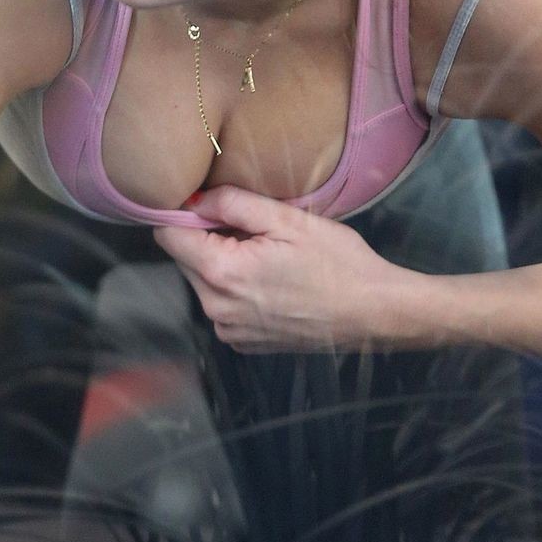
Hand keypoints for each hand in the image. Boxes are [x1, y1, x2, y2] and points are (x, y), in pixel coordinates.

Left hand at [152, 184, 421, 351]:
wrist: (373, 313)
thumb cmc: (337, 263)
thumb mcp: (288, 220)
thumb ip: (234, 204)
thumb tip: (196, 199)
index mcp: (222, 273)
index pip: (168, 235)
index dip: (185, 214)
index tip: (213, 207)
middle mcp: (215, 308)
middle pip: (184, 260)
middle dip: (208, 240)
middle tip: (254, 232)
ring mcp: (228, 330)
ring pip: (203, 282)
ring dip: (223, 265)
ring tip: (268, 258)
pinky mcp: (242, 342)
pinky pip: (222, 306)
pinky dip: (237, 290)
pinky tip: (272, 283)